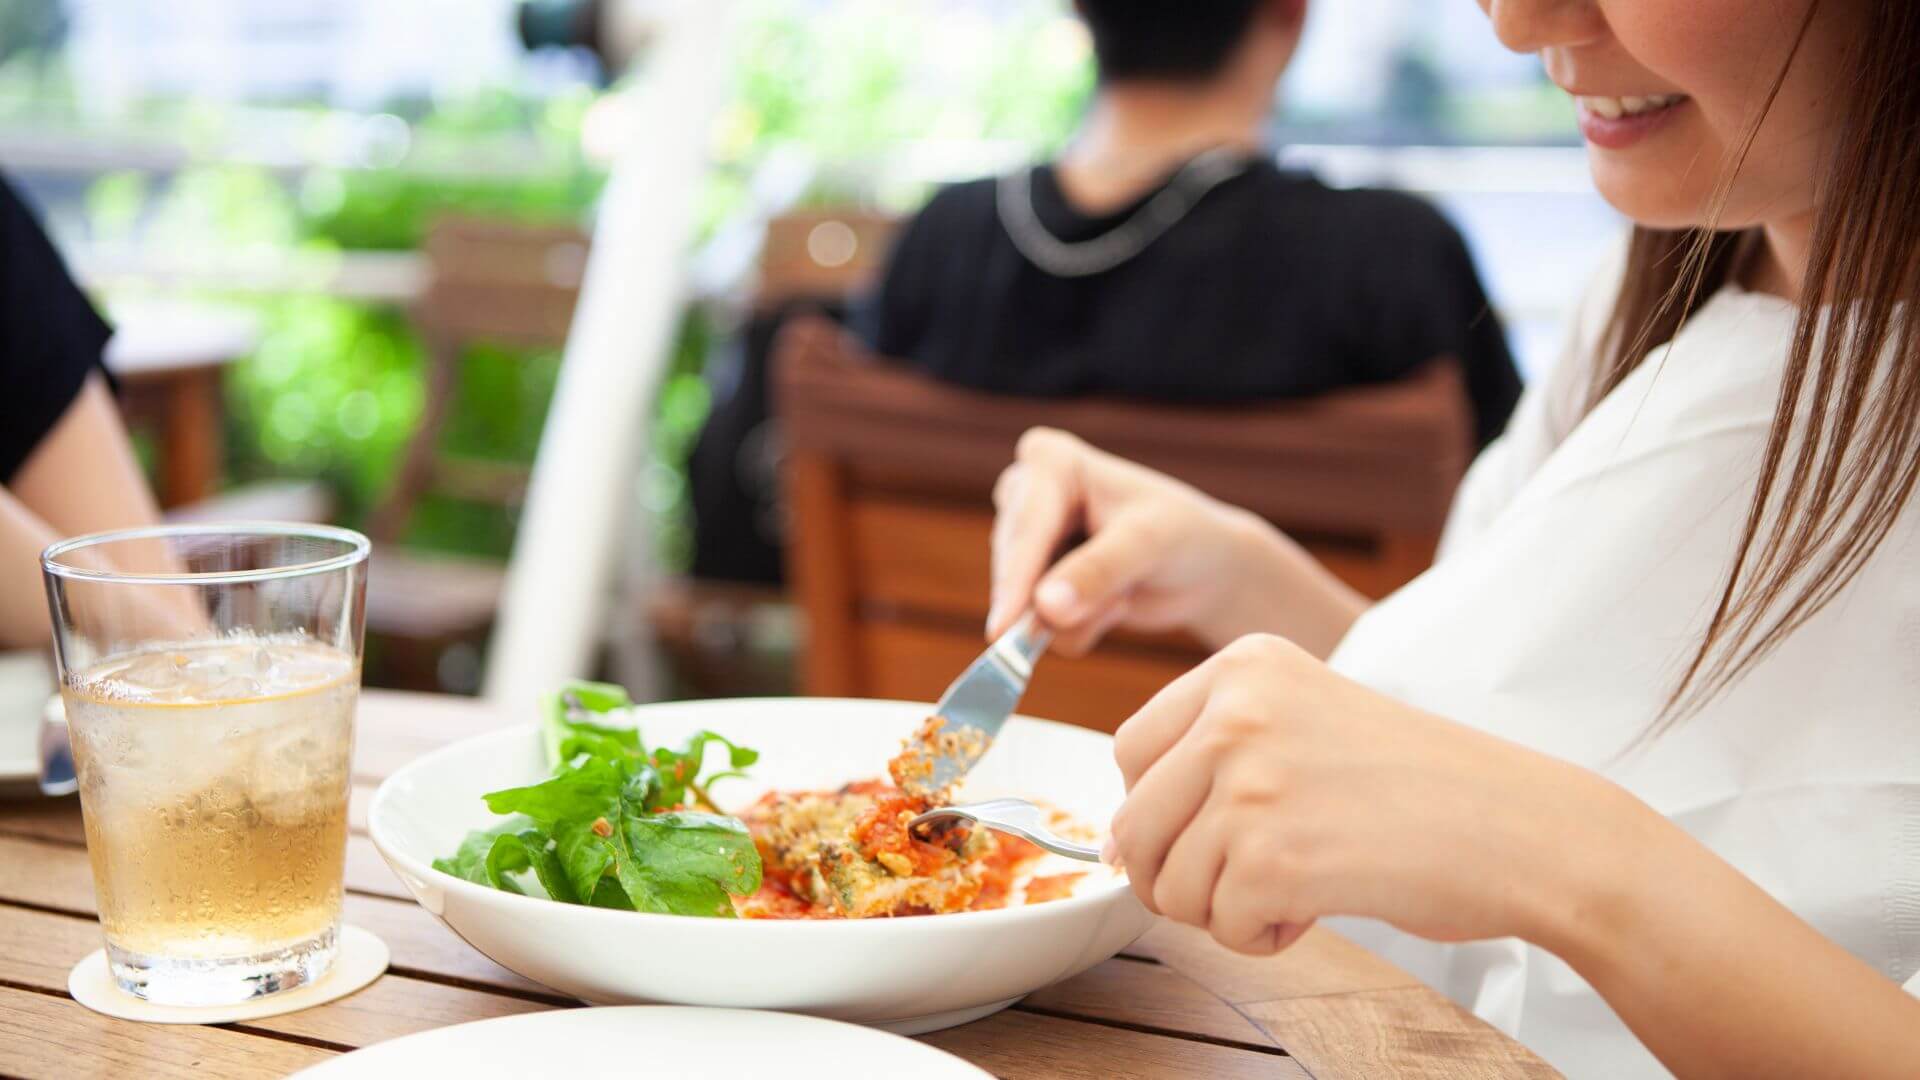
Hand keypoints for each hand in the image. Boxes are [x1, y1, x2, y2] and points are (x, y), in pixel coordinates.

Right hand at [990, 428, 1351, 655]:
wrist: (1204, 568)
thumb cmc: (1183, 535)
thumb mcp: (1149, 545)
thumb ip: (1097, 573)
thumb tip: (1045, 607)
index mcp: (1050, 462)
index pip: (1026, 527)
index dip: (1015, 579)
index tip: (1002, 629)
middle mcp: (1025, 494)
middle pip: (1013, 568)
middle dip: (1056, 602)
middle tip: (1113, 607)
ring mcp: (1025, 542)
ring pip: (1021, 605)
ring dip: (1077, 616)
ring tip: (1125, 592)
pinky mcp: (1032, 581)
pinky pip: (1034, 628)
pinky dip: (1078, 630)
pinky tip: (1114, 603)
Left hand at [1107, 634, 1634, 954]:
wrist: (1523, 826)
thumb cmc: (1422, 785)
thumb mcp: (1305, 720)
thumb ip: (1210, 758)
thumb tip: (1114, 842)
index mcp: (1241, 665)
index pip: (1129, 749)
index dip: (1158, 808)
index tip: (1213, 827)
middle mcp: (1236, 712)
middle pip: (1132, 821)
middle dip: (1176, 871)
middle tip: (1247, 877)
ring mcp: (1251, 782)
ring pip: (1166, 882)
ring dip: (1223, 907)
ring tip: (1296, 884)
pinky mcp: (1274, 857)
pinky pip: (1218, 924)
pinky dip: (1260, 935)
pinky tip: (1316, 906)